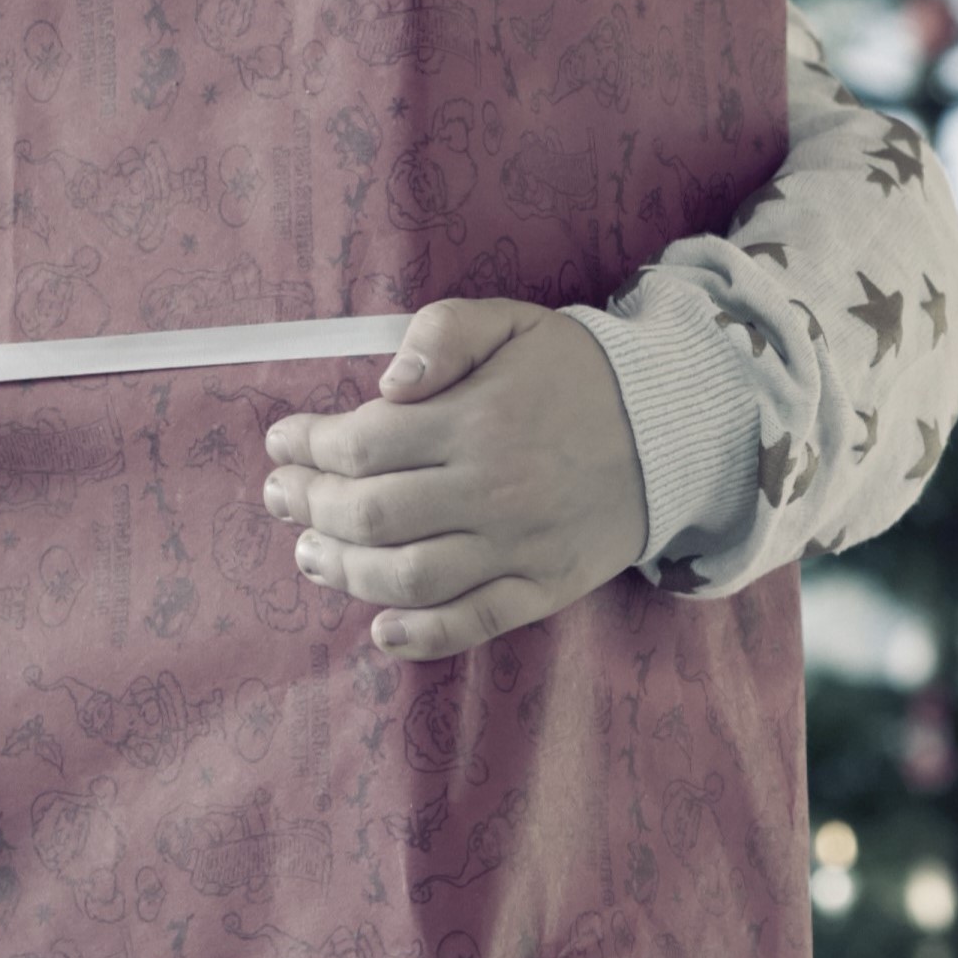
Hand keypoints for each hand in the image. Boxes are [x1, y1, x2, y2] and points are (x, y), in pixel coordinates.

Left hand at [260, 300, 642, 662]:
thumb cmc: (579, 373)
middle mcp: (491, 488)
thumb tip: (387, 384)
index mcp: (476, 419)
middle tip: (281, 497)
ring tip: (311, 553)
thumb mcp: (514, 322)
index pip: (363, 443)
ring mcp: (518, 546)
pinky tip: (380, 629)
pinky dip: (422, 634)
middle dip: (309, 507)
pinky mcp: (544, 586)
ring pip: (409, 576)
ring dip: (345, 570)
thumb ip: (444, 332)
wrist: (676, 428)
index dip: (308, 446)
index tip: (281, 442)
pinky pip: (474, 622)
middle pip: (372, 514)